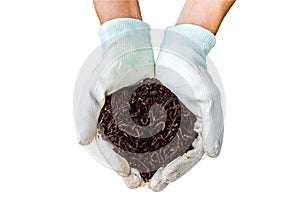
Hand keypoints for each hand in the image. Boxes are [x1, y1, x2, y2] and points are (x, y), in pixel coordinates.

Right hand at [74, 18, 153, 187]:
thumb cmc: (112, 65)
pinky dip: (162, 146)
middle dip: (132, 170)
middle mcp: (122, 121)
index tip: (124, 173)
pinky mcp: (155, 110)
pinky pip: (159, 131)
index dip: (114, 161)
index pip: (109, 146)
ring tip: (154, 178)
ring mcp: (139, 117)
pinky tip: (168, 156)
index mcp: (106, 119)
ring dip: (148, 164)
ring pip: (143, 146)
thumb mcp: (96, 88)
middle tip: (137, 184)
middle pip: (126, 151)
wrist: (133, 46)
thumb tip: (82, 141)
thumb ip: (86, 114)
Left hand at [148, 24, 223, 190]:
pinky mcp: (151, 111)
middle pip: (174, 156)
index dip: (180, 169)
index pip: (191, 155)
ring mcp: (167, 120)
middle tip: (153, 186)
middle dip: (164, 173)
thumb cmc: (193, 73)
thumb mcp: (208, 99)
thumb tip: (213, 155)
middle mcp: (182, 126)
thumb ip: (214, 127)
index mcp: (197, 127)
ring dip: (151, 165)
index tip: (165, 179)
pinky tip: (132, 156)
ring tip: (140, 179)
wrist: (174, 50)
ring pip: (160, 148)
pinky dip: (141, 146)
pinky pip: (146, 133)